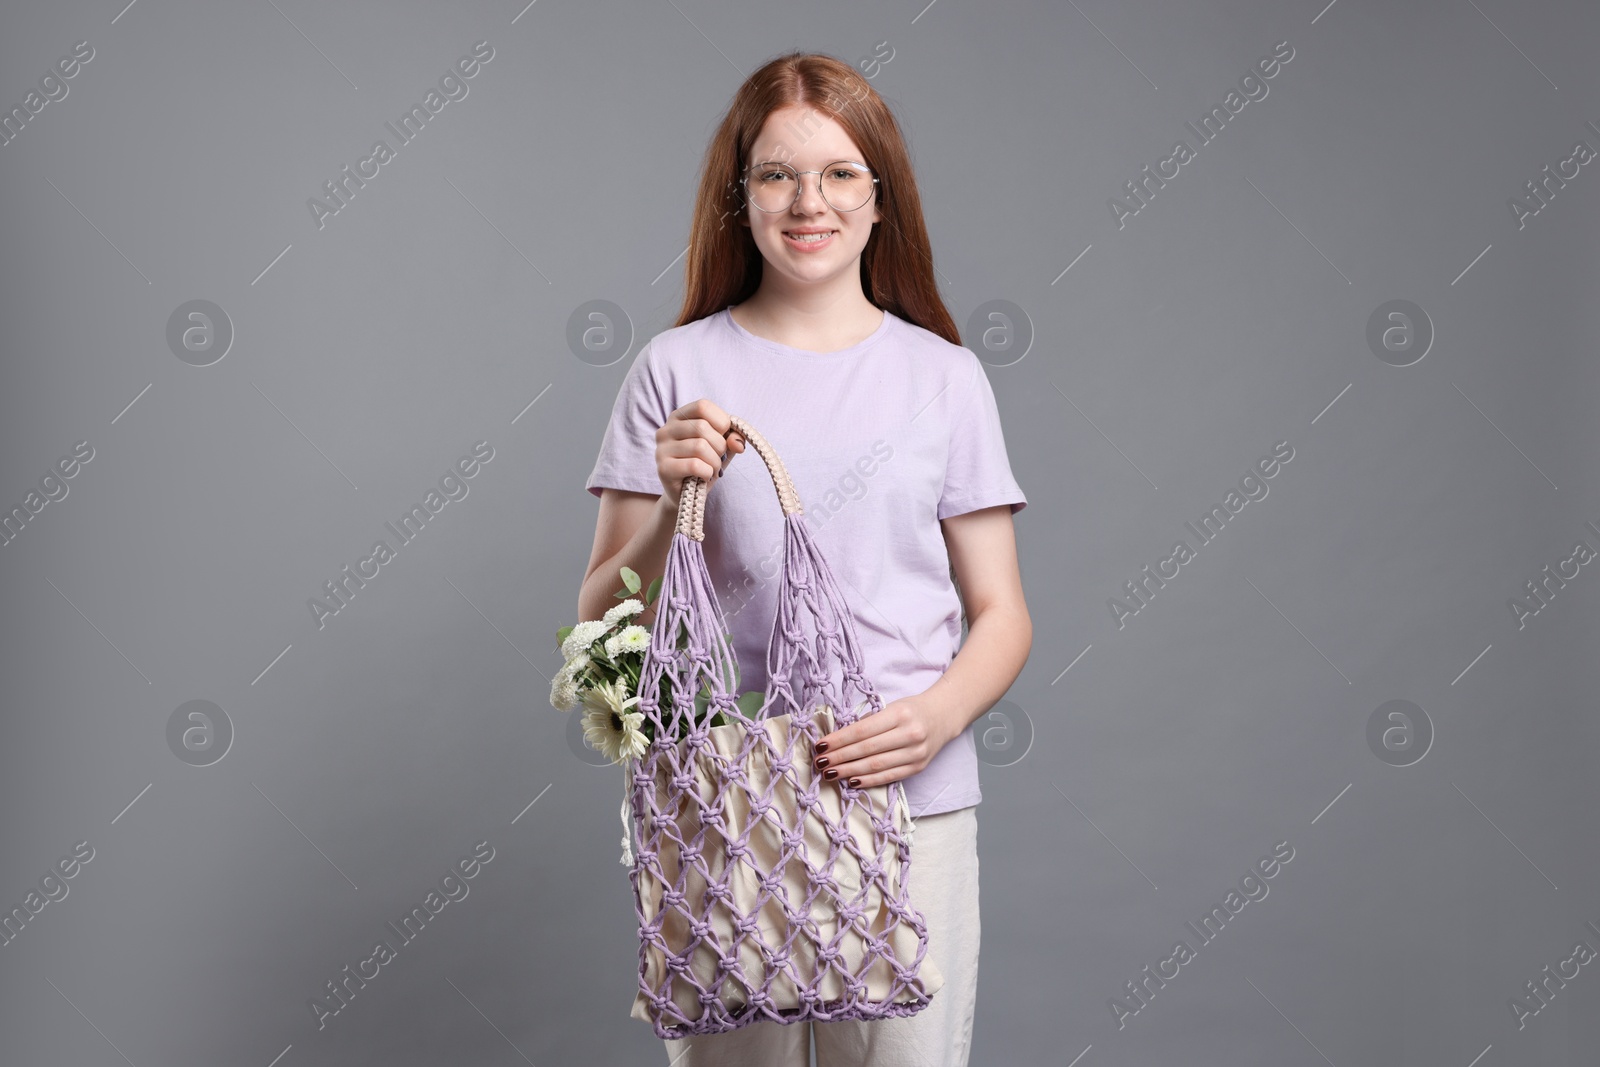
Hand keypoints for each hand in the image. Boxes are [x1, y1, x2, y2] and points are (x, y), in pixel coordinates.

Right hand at [654, 397, 745, 511]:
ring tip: (712, 469)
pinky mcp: (663, 468)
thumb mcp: (721, 446)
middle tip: (718, 458)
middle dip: (720, 446)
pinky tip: (704, 477)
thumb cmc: (704, 464)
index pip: (702, 406)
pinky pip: (694, 465)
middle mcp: (665, 429)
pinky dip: (707, 473)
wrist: (686, 494)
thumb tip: (738, 443)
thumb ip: (732, 438)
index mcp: (678, 417)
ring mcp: (661, 449)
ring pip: (700, 446)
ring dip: (715, 462)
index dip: (721, 421)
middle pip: (702, 427)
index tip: (724, 436)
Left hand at [810, 695, 952, 789]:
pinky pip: (889, 777)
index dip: (839, 740)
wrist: (944, 716)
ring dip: (849, 771)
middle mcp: (910, 734)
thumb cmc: (911, 710)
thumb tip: (838, 740)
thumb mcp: (891, 707)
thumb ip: (869, 722)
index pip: (862, 730)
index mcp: (900, 714)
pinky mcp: (918, 767)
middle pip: (867, 749)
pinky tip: (852, 781)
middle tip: (820, 763)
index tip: (820, 746)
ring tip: (830, 773)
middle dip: (840, 757)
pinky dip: (868, 780)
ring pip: (876, 765)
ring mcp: (916, 753)